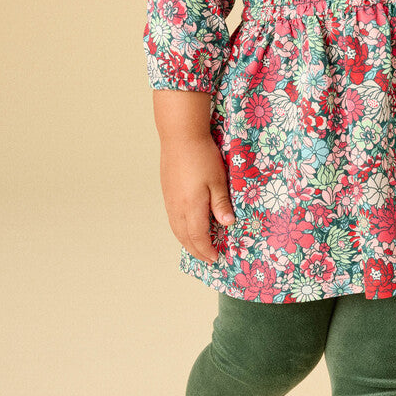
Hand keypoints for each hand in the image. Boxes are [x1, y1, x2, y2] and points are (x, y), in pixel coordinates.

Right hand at [158, 133, 235, 263]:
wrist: (180, 137)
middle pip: (184, 237)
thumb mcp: (218, 181)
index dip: (206, 250)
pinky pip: (173, 219)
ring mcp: (170, 200)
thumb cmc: (202, 157)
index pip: (198, 237)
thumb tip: (227, 224)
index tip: (215, 258)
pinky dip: (180, 229)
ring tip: (197, 247)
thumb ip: (221, 204)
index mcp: (191, 207)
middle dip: (196, 250)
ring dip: (186, 241)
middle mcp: (177, 207)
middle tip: (207, 258)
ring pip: (176, 229)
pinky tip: (187, 226)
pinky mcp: (167, 192)